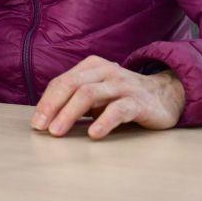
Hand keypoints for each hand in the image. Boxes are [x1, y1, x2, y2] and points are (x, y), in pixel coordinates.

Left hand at [30, 55, 184, 139]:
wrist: (166, 95)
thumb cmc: (123, 96)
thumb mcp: (98, 92)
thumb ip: (76, 98)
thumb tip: (46, 117)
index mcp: (92, 66)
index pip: (62, 81)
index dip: (46, 101)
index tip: (36, 122)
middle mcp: (106, 71)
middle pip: (72, 85)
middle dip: (52, 106)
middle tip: (41, 127)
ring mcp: (122, 85)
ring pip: (89, 94)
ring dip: (69, 113)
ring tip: (57, 131)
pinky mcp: (139, 102)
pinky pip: (118, 110)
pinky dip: (103, 121)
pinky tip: (93, 134)